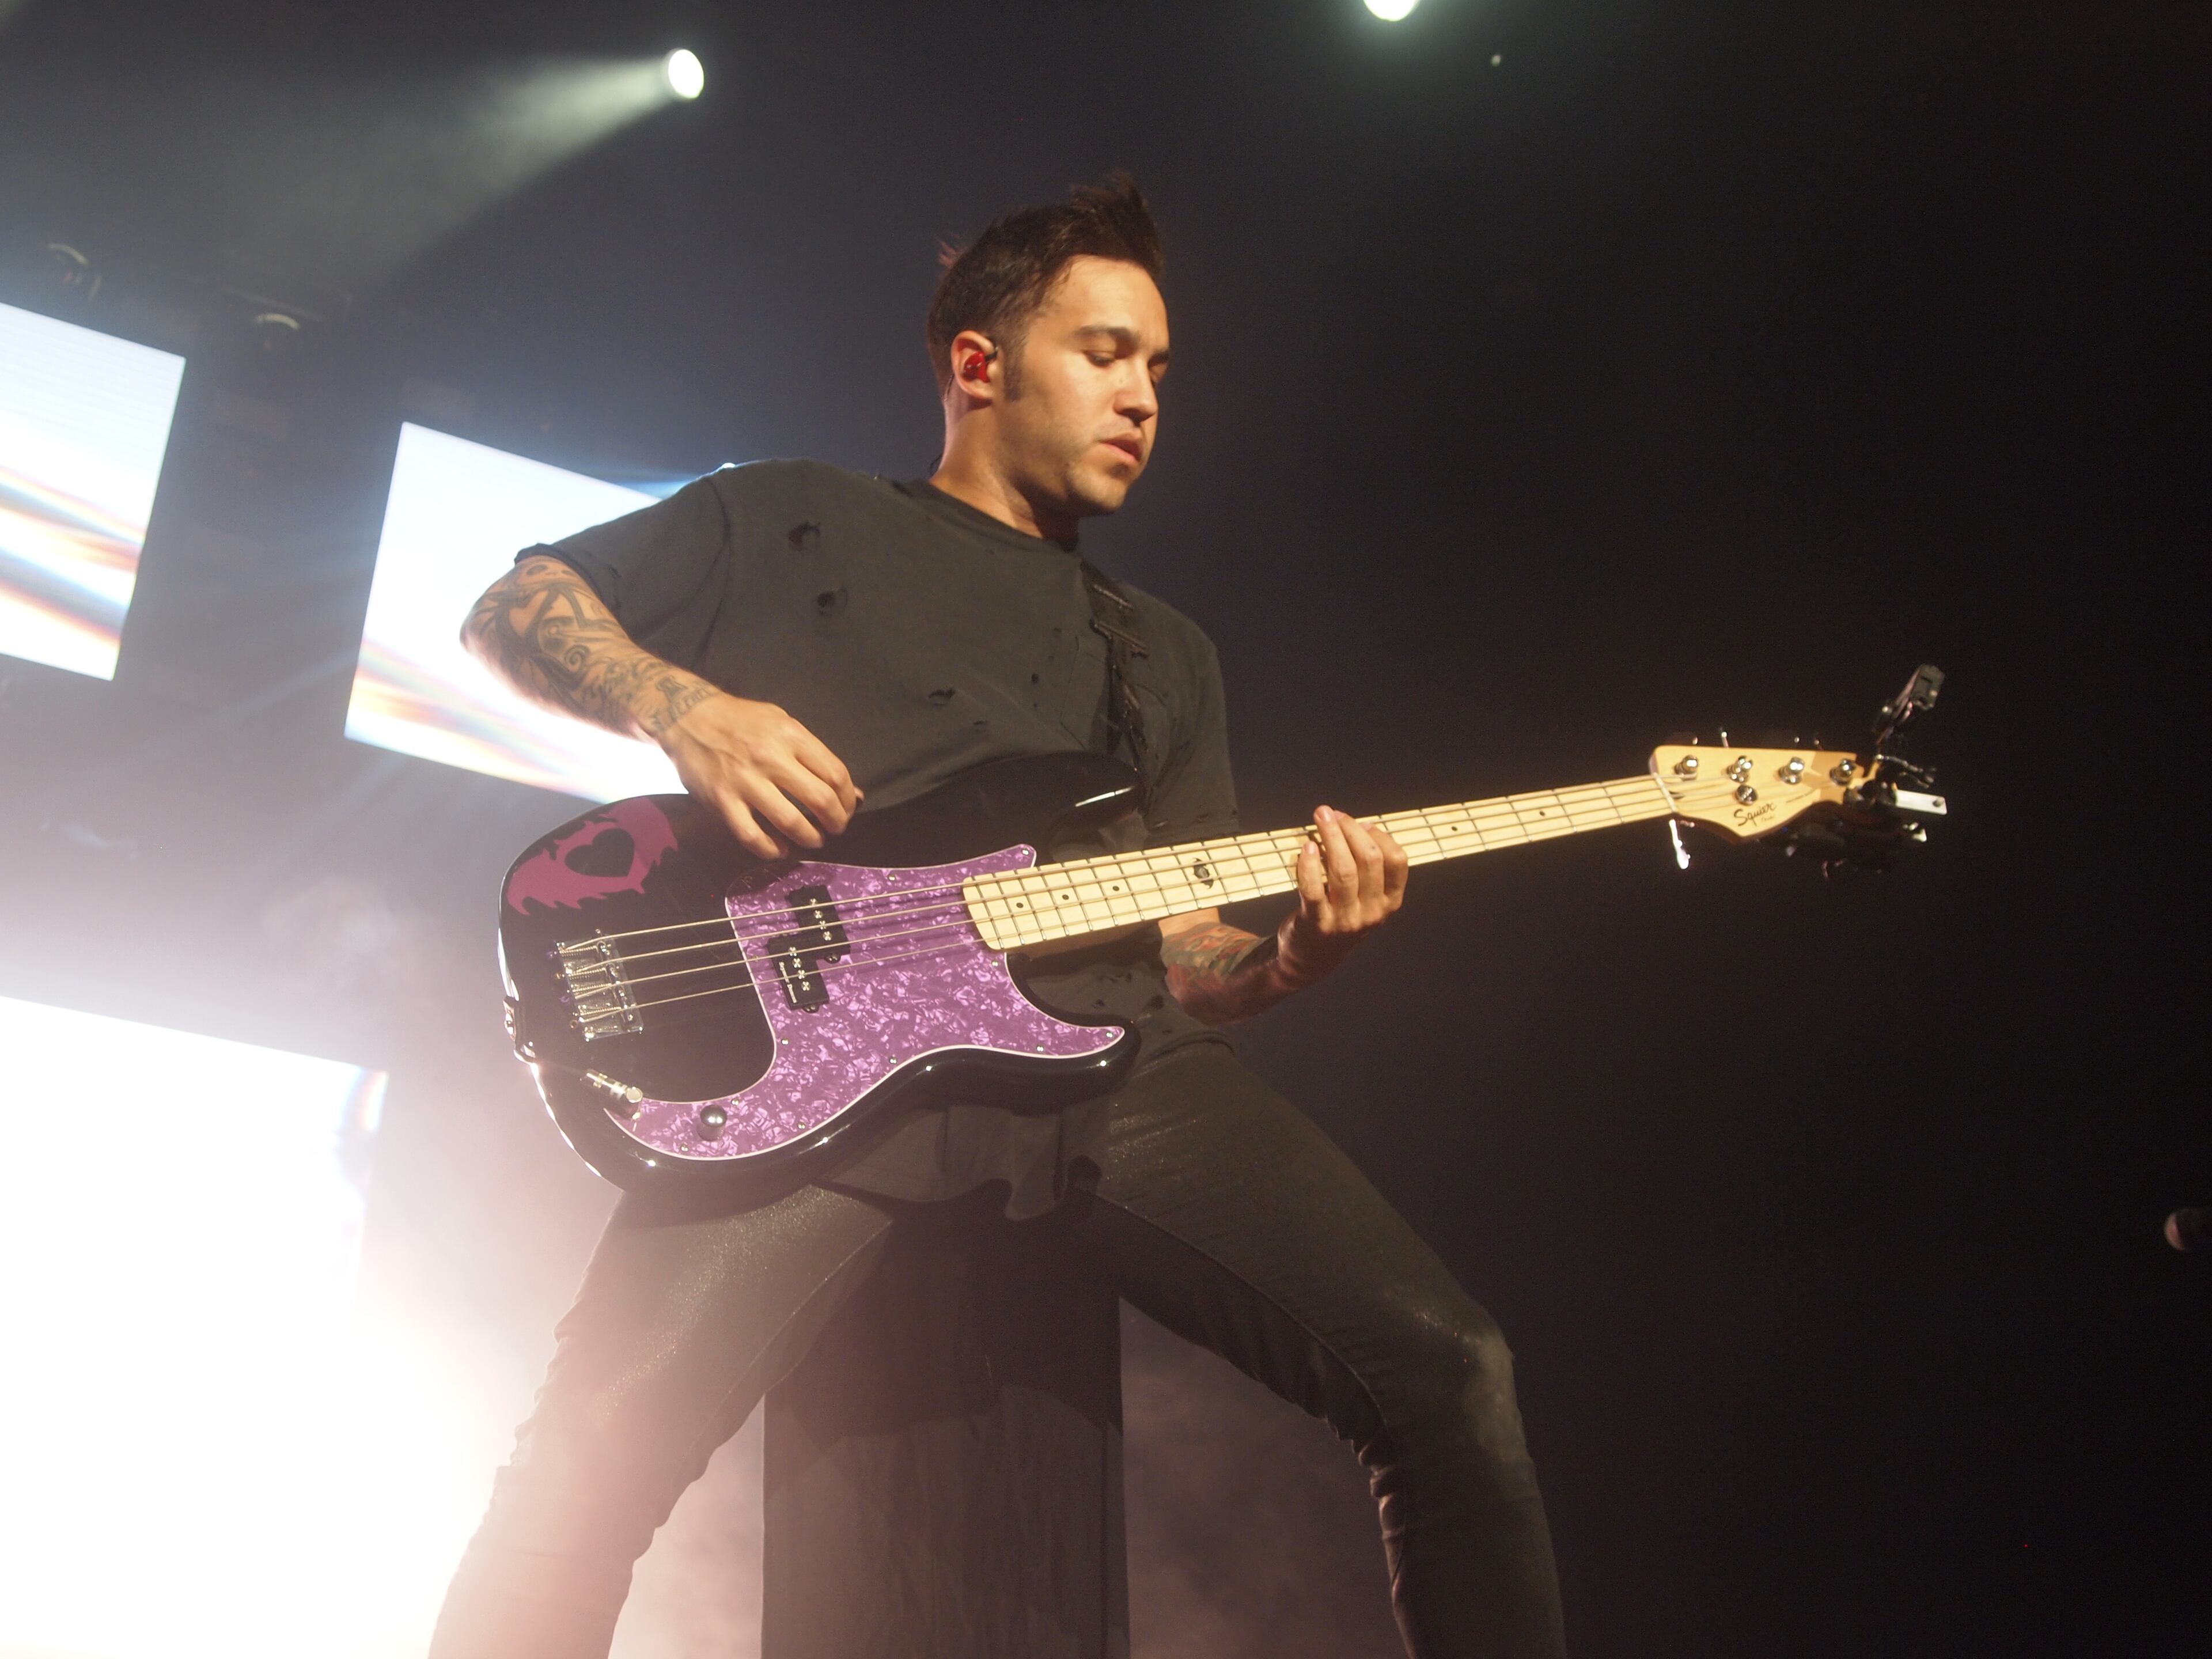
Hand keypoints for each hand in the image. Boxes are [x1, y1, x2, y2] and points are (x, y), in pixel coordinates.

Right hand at [659, 691, 860, 858]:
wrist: (688, 717)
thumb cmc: (742, 720)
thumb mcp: (783, 723)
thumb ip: (815, 755)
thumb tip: (853, 793)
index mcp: (790, 735)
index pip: (835, 774)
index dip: (848, 799)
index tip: (847, 809)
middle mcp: (770, 758)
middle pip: (820, 800)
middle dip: (837, 822)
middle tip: (835, 828)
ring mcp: (745, 781)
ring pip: (790, 822)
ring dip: (810, 838)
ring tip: (813, 839)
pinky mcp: (722, 801)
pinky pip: (751, 836)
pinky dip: (771, 849)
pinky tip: (780, 850)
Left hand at [1278, 805, 1407, 984]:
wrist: (1311, 959)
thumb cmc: (1339, 916)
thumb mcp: (1365, 898)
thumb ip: (1367, 867)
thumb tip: (1360, 825)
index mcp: (1389, 902)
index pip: (1397, 860)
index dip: (1379, 834)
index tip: (1360, 822)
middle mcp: (1372, 912)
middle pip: (1369, 859)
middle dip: (1350, 829)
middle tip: (1330, 813)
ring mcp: (1345, 920)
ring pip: (1344, 870)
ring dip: (1331, 837)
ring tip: (1320, 818)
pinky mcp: (1317, 923)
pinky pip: (1313, 888)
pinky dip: (1309, 863)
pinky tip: (1306, 847)